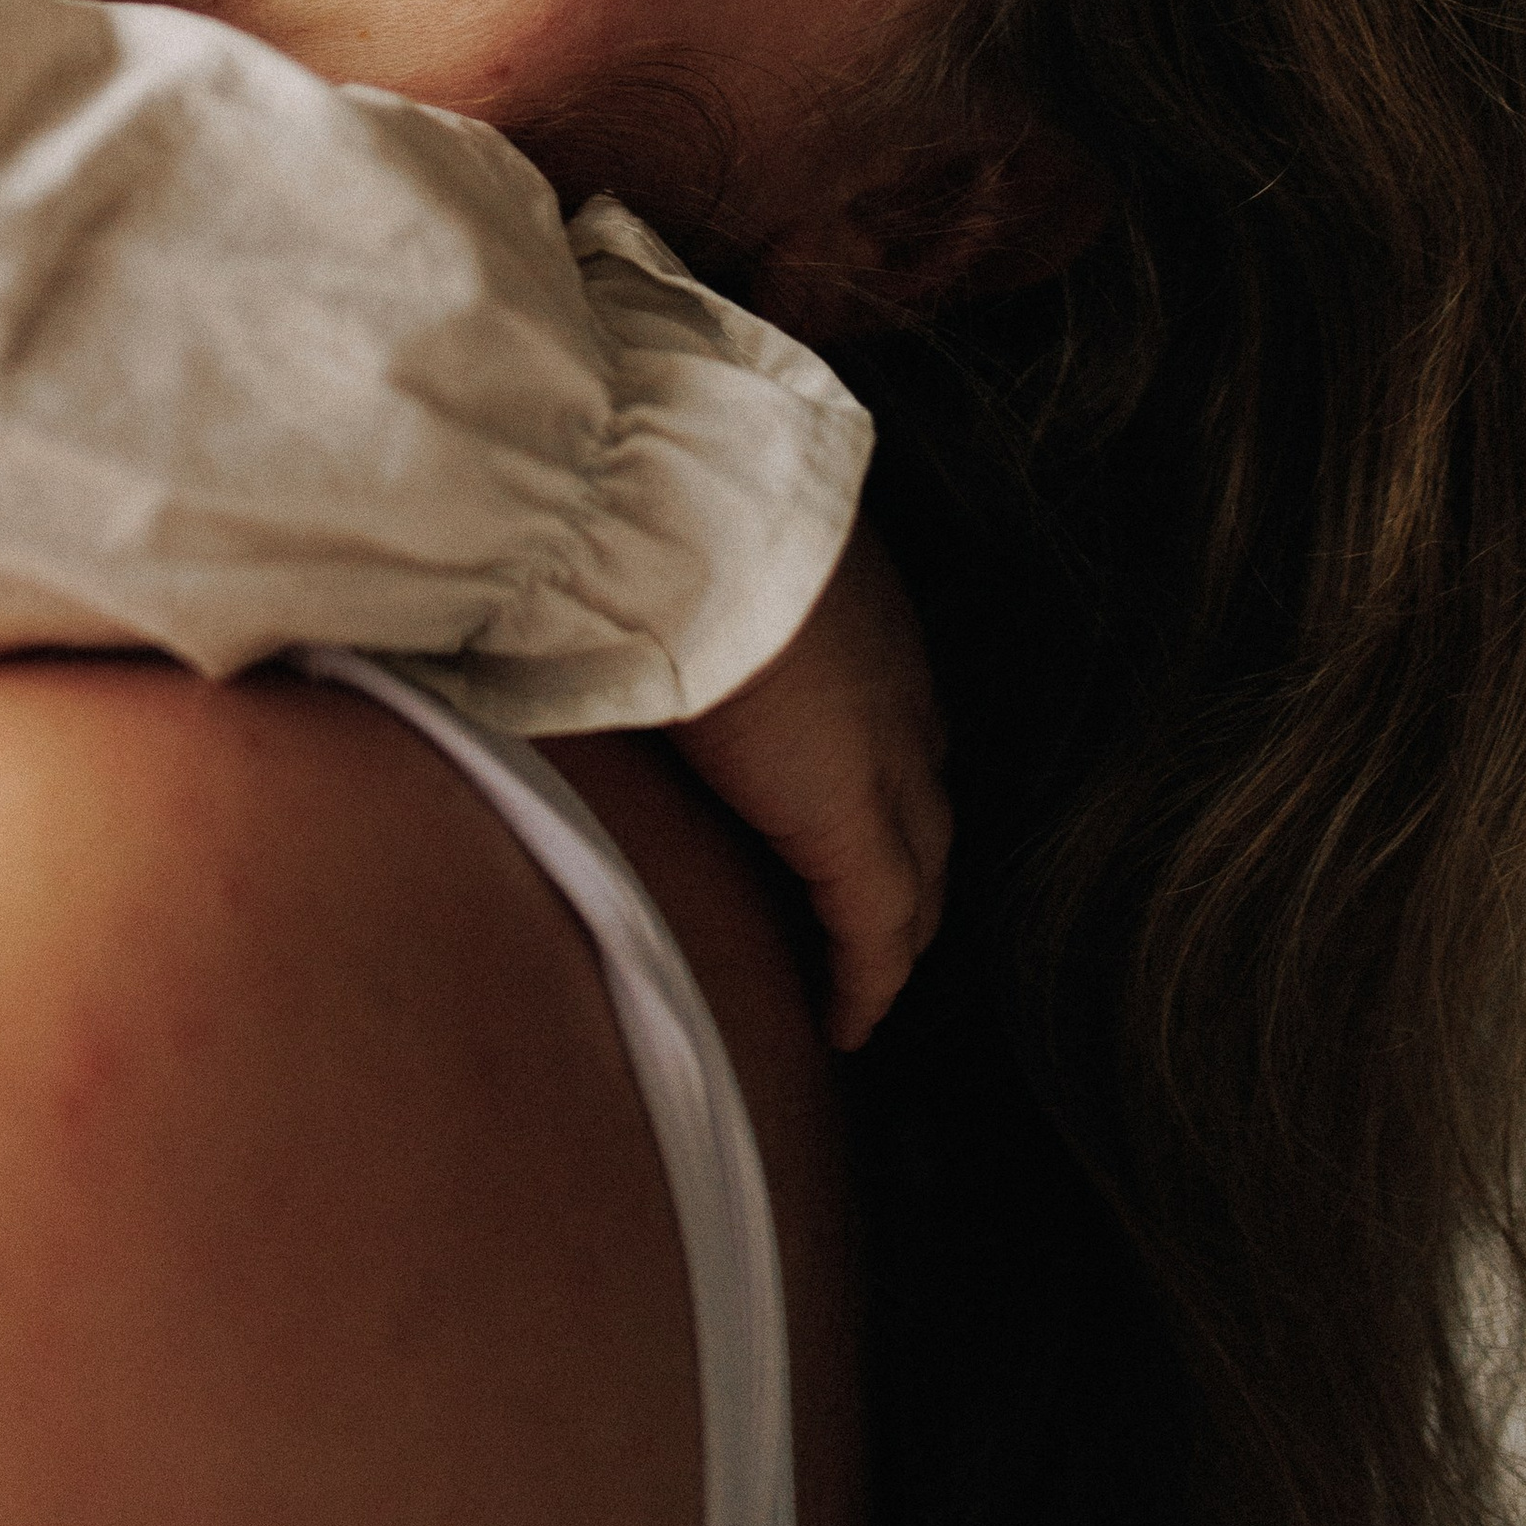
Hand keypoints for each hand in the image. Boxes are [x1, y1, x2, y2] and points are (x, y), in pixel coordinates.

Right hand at [672, 519, 949, 1050]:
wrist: (671, 509)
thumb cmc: (650, 501)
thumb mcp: (678, 531)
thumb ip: (665, 576)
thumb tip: (599, 584)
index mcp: (858, 604)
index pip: (894, 709)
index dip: (881, 766)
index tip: (855, 803)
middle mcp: (896, 681)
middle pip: (925, 794)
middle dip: (909, 853)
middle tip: (876, 910)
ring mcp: (886, 753)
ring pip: (919, 866)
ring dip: (898, 919)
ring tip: (867, 974)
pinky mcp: (850, 823)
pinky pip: (877, 930)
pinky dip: (869, 979)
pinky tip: (848, 1024)